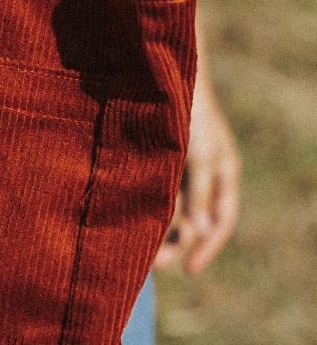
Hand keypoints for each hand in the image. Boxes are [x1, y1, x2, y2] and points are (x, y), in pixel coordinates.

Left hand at [154, 51, 240, 274]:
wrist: (161, 73)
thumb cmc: (187, 112)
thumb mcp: (197, 155)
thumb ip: (197, 193)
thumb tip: (201, 232)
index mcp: (221, 172)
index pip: (219, 221)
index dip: (206, 248)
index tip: (188, 271)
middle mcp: (201, 173)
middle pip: (191, 220)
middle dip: (173, 244)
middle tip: (150, 265)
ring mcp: (178, 165)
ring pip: (168, 208)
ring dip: (154, 230)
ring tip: (133, 249)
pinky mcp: (154, 157)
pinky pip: (151, 191)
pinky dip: (142, 208)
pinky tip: (123, 221)